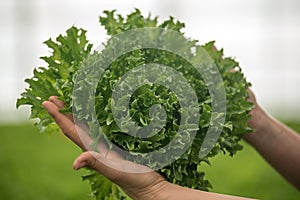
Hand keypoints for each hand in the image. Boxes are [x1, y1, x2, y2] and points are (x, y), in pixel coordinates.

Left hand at [42, 96, 167, 199]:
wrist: (152, 188)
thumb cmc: (136, 181)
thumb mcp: (116, 171)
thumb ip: (98, 165)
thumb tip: (75, 163)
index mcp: (95, 151)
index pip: (72, 131)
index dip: (59, 117)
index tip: (48, 102)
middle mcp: (99, 147)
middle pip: (77, 126)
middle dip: (65, 111)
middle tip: (55, 96)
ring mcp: (110, 145)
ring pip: (91, 125)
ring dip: (79, 112)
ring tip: (73, 100)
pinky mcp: (122, 144)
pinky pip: (107, 127)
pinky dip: (100, 116)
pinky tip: (102, 110)